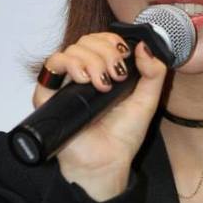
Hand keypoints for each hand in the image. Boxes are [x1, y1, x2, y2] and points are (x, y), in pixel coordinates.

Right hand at [33, 33, 167, 199]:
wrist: (105, 162)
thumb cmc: (122, 136)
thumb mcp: (147, 101)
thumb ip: (154, 73)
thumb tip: (145, 45)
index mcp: (104, 72)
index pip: (102, 40)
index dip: (112, 40)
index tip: (125, 55)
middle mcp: (83, 74)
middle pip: (87, 41)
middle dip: (105, 52)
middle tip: (116, 75)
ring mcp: (65, 83)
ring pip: (71, 49)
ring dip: (91, 60)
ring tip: (103, 84)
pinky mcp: (48, 94)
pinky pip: (51, 65)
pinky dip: (68, 64)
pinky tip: (83, 80)